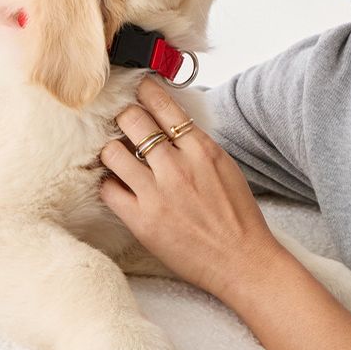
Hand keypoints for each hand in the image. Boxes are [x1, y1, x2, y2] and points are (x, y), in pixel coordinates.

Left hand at [98, 76, 284, 300]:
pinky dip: (108, 183)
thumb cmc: (237, 216)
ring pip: (112, 152)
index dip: (145, 91)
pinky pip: (107, 189)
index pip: (164, 106)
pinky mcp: (141, 220)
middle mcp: (177, 166)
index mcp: (201, 150)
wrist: (243, 262)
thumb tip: (171, 123)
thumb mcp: (225, 167)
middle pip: (132, 120)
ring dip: (110, 149)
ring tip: (116, 155)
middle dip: (123, 117)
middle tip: (121, 123)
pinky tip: (116, 185)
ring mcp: (156, 193)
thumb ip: (196, 144)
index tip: (136, 88)